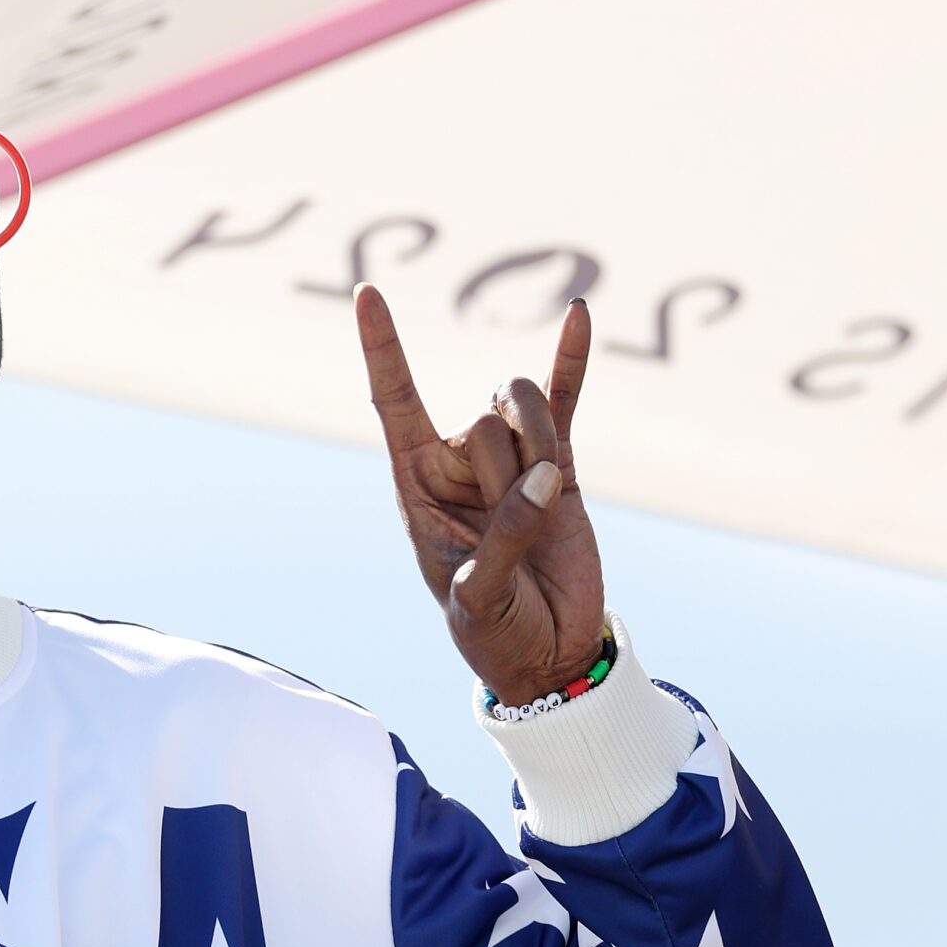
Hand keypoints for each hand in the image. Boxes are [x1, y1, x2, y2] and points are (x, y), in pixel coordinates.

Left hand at [355, 286, 603, 705]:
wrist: (547, 655)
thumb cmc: (492, 632)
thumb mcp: (477, 597)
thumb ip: (505, 537)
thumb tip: (547, 476)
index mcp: (416, 485)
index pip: (393, 401)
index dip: (382, 348)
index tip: (367, 291)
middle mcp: (458, 463)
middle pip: (483, 419)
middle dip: (505, 474)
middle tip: (509, 533)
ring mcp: (512, 460)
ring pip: (525, 410)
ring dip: (541, 452)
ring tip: (542, 510)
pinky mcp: (562, 468)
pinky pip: (566, 403)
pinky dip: (572, 361)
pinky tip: (580, 313)